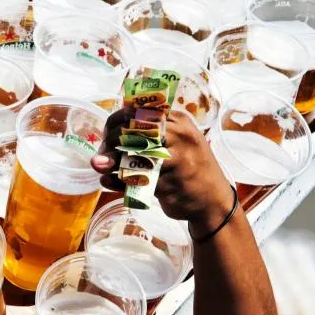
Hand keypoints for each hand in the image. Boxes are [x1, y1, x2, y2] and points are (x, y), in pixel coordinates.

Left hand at [91, 108, 233, 229]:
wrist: (214, 203)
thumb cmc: (188, 171)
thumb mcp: (172, 147)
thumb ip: (143, 142)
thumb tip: (101, 151)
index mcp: (177, 120)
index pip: (138, 111)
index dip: (115, 123)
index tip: (107, 138)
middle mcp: (178, 134)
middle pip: (134, 130)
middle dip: (111, 142)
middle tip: (102, 155)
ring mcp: (177, 158)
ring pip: (133, 153)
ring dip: (111, 161)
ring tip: (100, 166)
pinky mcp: (170, 182)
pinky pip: (136, 179)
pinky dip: (117, 181)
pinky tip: (108, 181)